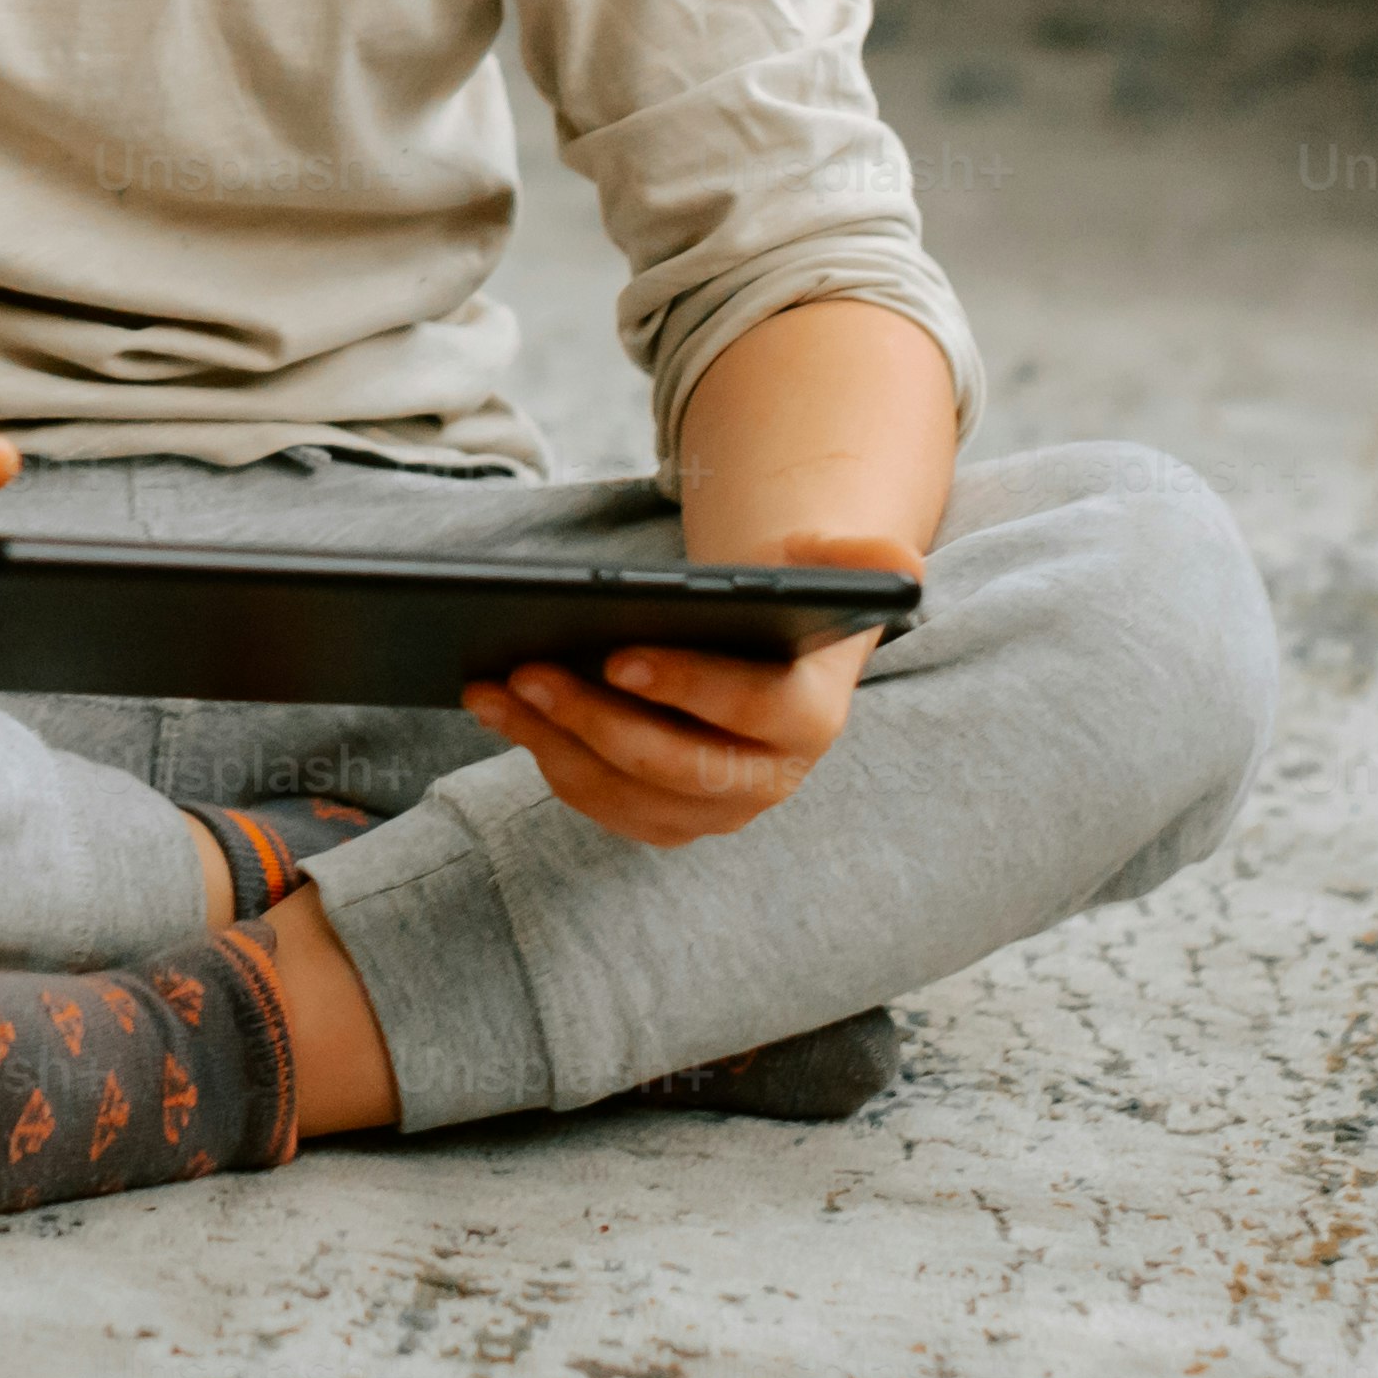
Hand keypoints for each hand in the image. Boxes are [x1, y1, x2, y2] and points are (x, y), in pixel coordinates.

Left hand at [458, 525, 913, 848]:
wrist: (772, 645)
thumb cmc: (791, 595)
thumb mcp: (831, 566)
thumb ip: (863, 560)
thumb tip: (887, 562)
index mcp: (812, 718)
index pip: (755, 712)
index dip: (688, 687)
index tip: (617, 654)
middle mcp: (768, 780)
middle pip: (673, 765)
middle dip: (593, 718)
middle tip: (523, 668)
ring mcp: (713, 809)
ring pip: (623, 793)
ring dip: (550, 743)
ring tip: (489, 686)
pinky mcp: (665, 817)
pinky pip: (598, 802)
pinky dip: (546, 757)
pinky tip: (499, 710)